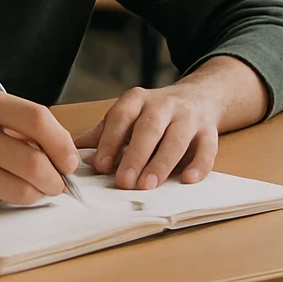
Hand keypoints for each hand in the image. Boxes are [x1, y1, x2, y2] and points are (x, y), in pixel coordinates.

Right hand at [0, 82, 80, 211]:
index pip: (36, 119)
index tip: (68, 159)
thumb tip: (59, 151)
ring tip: (25, 187)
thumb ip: (10, 120)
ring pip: (17, 191)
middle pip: (32, 163)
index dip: (62, 144)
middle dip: (54, 180)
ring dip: (31, 194)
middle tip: (55, 183)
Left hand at [71, 81, 222, 190]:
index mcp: (136, 99)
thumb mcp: (127, 116)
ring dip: (162, 163)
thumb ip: (104, 134)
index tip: (101, 165)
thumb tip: (73, 153)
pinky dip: (198, 165)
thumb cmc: (153, 113)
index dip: (110, 141)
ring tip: (148, 185)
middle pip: (149, 128)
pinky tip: (187, 180)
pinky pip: (207, 148)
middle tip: (124, 181)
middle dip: (135, 155)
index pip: (120, 117)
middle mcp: (163, 105)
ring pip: (176, 139)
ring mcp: (188, 117)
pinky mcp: (210, 131)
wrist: (198, 96)